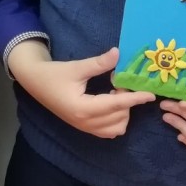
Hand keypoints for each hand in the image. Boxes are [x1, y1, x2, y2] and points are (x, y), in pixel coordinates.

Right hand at [9, 42, 154, 137]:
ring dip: (122, 112)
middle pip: (119, 118)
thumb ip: (98, 63)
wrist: (35, 82)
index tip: (150, 95)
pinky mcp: (84, 127)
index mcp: (82, 108)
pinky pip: (108, 131)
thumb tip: (118, 53)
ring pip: (116, 128)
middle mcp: (85, 122)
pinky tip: (110, 104)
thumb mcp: (76, 67)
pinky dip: (116, 120)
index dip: (134, 99)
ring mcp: (84, 127)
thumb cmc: (53, 74)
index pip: (115, 105)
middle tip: (118, 82)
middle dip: (126, 102)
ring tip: (114, 94)